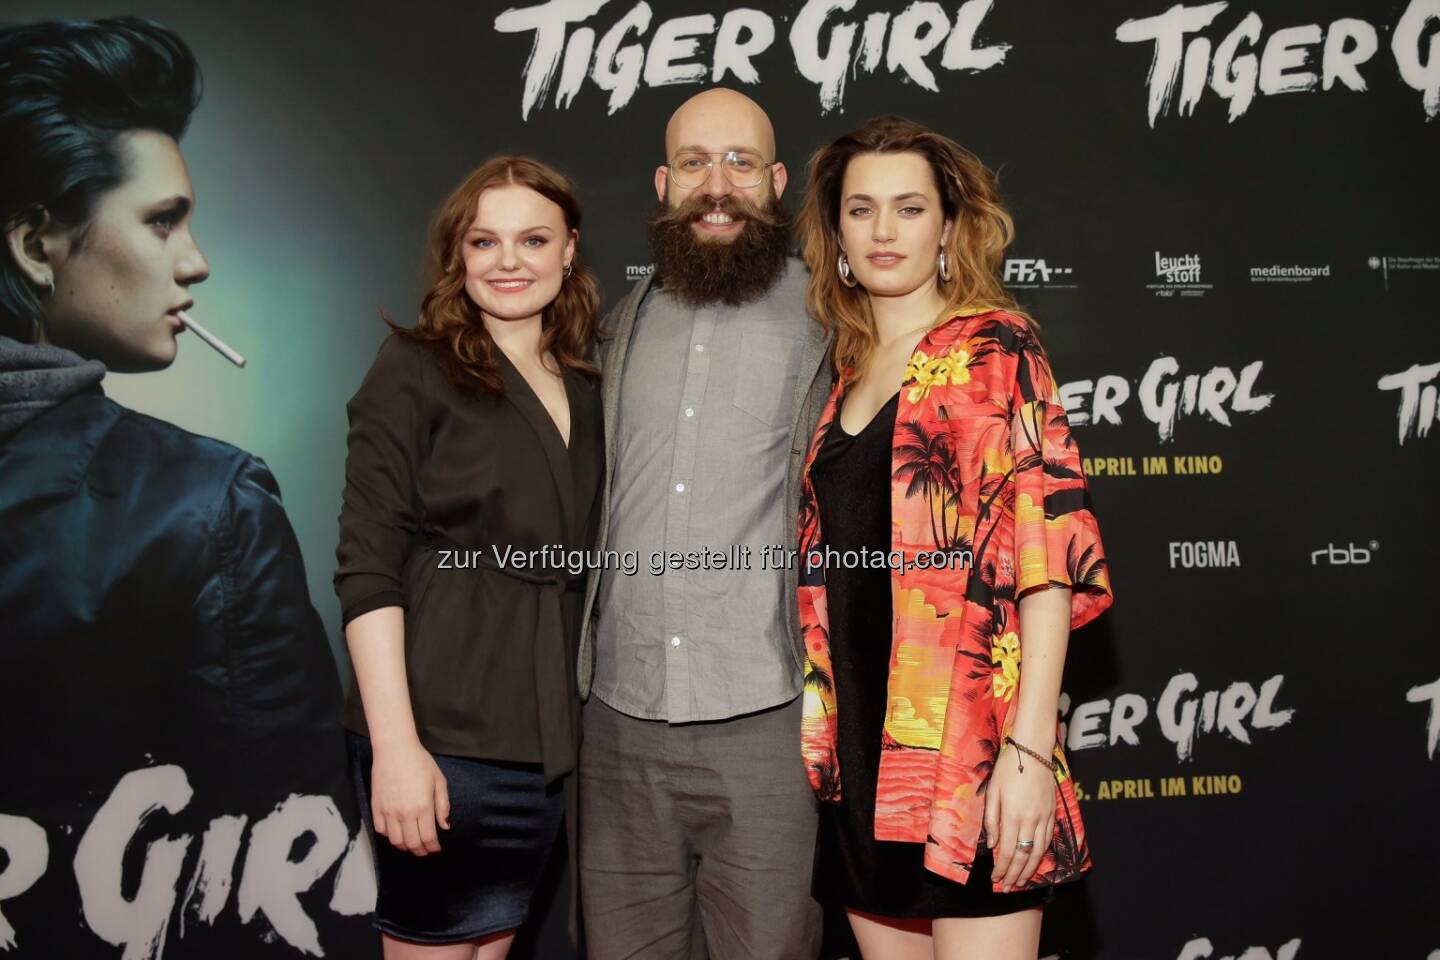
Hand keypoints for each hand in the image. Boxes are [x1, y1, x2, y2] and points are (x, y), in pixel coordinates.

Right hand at [370, 739, 450, 855]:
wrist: (395, 749)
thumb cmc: (420, 762)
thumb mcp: (439, 781)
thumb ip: (443, 805)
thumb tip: (444, 826)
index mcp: (423, 806)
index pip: (428, 838)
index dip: (433, 847)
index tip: (436, 849)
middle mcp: (405, 813)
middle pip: (412, 843)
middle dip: (420, 851)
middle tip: (425, 850)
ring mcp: (388, 811)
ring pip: (395, 841)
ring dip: (405, 846)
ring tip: (411, 842)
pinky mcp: (376, 807)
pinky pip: (381, 830)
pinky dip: (389, 835)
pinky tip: (396, 831)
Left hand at [983, 742, 1055, 891]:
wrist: (1033, 751)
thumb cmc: (1008, 768)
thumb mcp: (992, 791)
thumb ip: (991, 820)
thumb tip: (992, 845)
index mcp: (1012, 815)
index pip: (1007, 851)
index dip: (1001, 869)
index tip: (995, 880)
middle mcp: (1030, 820)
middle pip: (1023, 856)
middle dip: (1014, 875)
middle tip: (1007, 888)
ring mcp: (1043, 818)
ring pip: (1038, 852)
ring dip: (1029, 870)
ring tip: (1021, 882)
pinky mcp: (1052, 813)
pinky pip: (1048, 840)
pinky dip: (1041, 854)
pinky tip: (1035, 861)